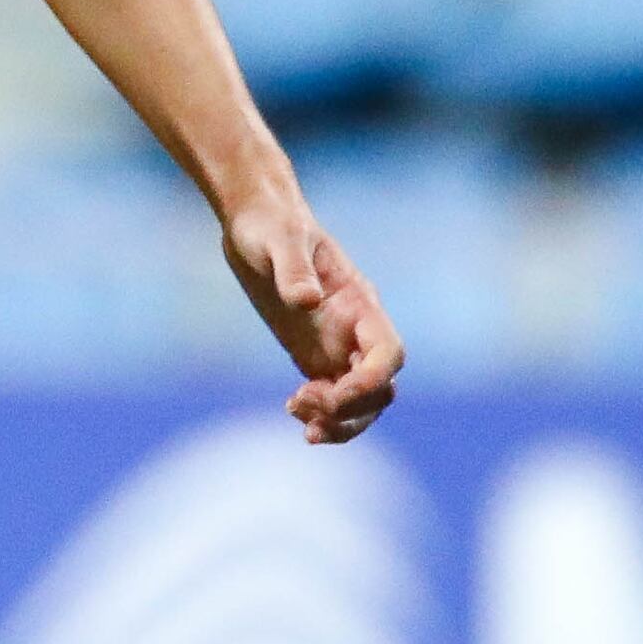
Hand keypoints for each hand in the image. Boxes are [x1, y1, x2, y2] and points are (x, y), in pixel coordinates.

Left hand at [221, 190, 400, 439]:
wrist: (255, 222)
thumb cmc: (270, 225)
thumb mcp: (279, 240)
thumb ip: (294, 268)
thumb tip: (307, 300)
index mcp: (361, 304)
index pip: (388, 354)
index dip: (370, 381)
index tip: (332, 394)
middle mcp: (356, 330)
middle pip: (379, 389)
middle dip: (350, 409)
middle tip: (300, 402)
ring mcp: (338, 345)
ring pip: (361, 401)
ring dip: (339, 420)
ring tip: (295, 412)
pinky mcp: (313, 354)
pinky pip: (333, 397)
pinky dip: (322, 413)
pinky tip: (292, 409)